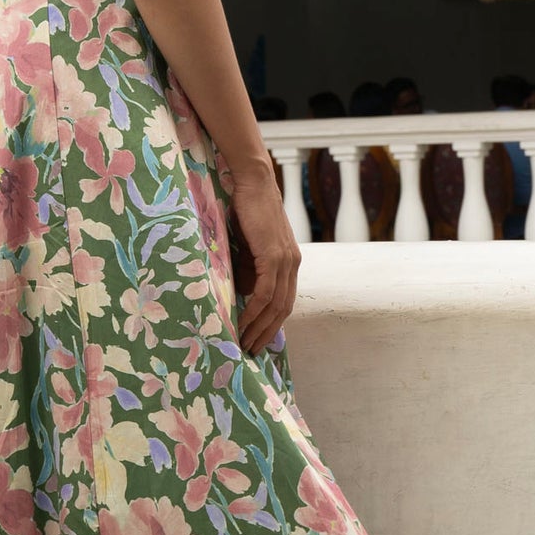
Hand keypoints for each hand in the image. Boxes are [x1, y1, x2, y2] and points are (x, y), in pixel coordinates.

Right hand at [230, 169, 299, 358]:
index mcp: (289, 261)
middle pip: (284, 309)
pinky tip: (241, 323)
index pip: (284, 301)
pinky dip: (254, 311)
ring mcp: (286, 260)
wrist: (252, 181)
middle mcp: (293, 263)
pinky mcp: (274, 256)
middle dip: (266, 333)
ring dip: (259, 327)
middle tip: (250, 352)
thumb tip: (241, 292)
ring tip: (243, 343)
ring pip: (275, 305)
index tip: (257, 340)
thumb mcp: (248, 245)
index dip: (272, 323)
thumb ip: (248, 267)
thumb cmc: (246, 208)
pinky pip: (265, 292)